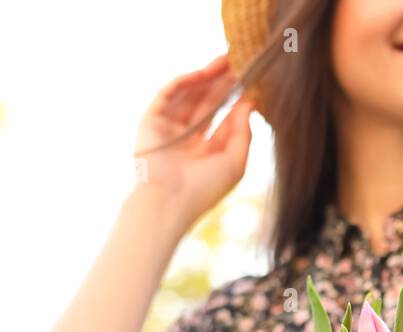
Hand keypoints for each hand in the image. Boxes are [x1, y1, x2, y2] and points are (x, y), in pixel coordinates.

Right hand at [132, 53, 253, 227]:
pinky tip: (203, 73)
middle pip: (206, 104)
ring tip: (224, 61)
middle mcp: (187, 139)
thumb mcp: (235, 161)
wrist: (170, 200)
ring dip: (205, 77)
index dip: (234, 101)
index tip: (250, 84)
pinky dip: (185, 82)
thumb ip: (243, 132)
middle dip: (221, 84)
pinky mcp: (152, 121)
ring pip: (189, 96)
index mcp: (206, 152)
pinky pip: (169, 95)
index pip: (222, 120)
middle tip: (238, 64)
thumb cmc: (205, 188)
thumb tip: (249, 103)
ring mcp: (169, 128)